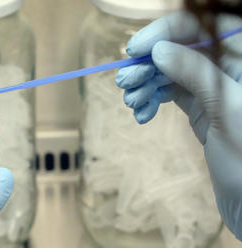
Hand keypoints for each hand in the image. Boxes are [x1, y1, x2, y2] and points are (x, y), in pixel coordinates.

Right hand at [115, 12, 241, 238]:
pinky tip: (142, 116)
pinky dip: (153, 101)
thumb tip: (159, 50)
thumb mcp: (228, 111)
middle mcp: (230, 70)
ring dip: (146, 84)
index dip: (166, 32)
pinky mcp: (204, 111)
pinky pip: (172, 94)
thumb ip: (198, 74)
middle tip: (124, 84)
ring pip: (172, 72)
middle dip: (149, 63)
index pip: (202, 26)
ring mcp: (216, 91)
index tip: (134, 50)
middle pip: (182, 48)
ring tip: (131, 104)